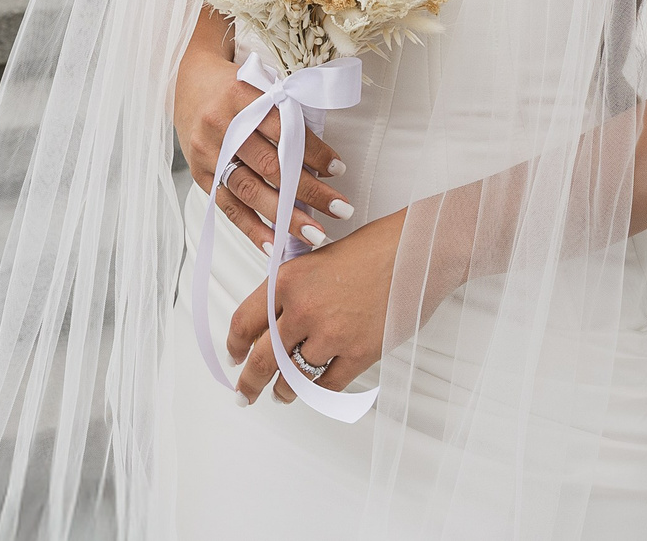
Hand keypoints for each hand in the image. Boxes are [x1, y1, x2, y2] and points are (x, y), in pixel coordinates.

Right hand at [173, 45, 350, 253]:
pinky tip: (276, 246)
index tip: (338, 169)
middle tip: (339, 209)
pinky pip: (228, 206)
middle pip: (269, 165)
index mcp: (239, 95)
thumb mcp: (259, 87)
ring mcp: (207, 152)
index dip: (313, 151)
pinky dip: (253, 229)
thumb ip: (286, 115)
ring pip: (249, 190)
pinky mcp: (200, 174)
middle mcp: (220, 125)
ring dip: (285, 217)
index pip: (283, 127)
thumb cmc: (234, 88)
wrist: (189, 85)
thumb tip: (324, 162)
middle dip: (308, 191)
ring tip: (315, 234)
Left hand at [227, 211, 400, 401]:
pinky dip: (317, 391)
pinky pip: (328, 384)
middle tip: (243, 395)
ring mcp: (331, 334)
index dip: (234, 346)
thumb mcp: (313, 260)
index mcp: (285, 280)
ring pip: (294, 377)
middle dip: (249, 383)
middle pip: (263, 358)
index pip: (244, 322)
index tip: (232, 357)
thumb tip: (270, 323)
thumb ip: (289, 291)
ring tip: (281, 395)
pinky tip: (312, 392)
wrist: (413, 253)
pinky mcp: (359, 353)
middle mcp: (302, 309)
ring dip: (284, 391)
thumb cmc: (368, 250)